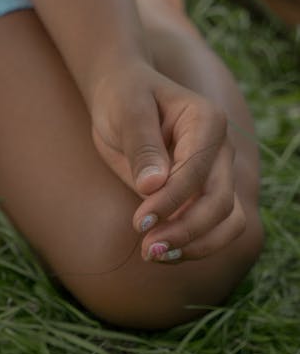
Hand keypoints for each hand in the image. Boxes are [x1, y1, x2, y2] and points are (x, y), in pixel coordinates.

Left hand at [90, 63, 245, 262]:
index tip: (139, 223)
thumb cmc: (125, 99)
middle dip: (185, 231)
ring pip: (228, 221)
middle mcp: (220, 150)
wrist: (125, 98)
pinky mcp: (205, 195)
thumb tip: (152, 186)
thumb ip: (142, 146)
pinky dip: (194, 247)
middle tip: (147, 249)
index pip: (197, 171)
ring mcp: (218, 174)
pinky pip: (215, 229)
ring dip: (196, 246)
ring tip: (154, 255)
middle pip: (220, 202)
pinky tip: (162, 253)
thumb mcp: (127, 112)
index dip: (170, 202)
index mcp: (207, 121)